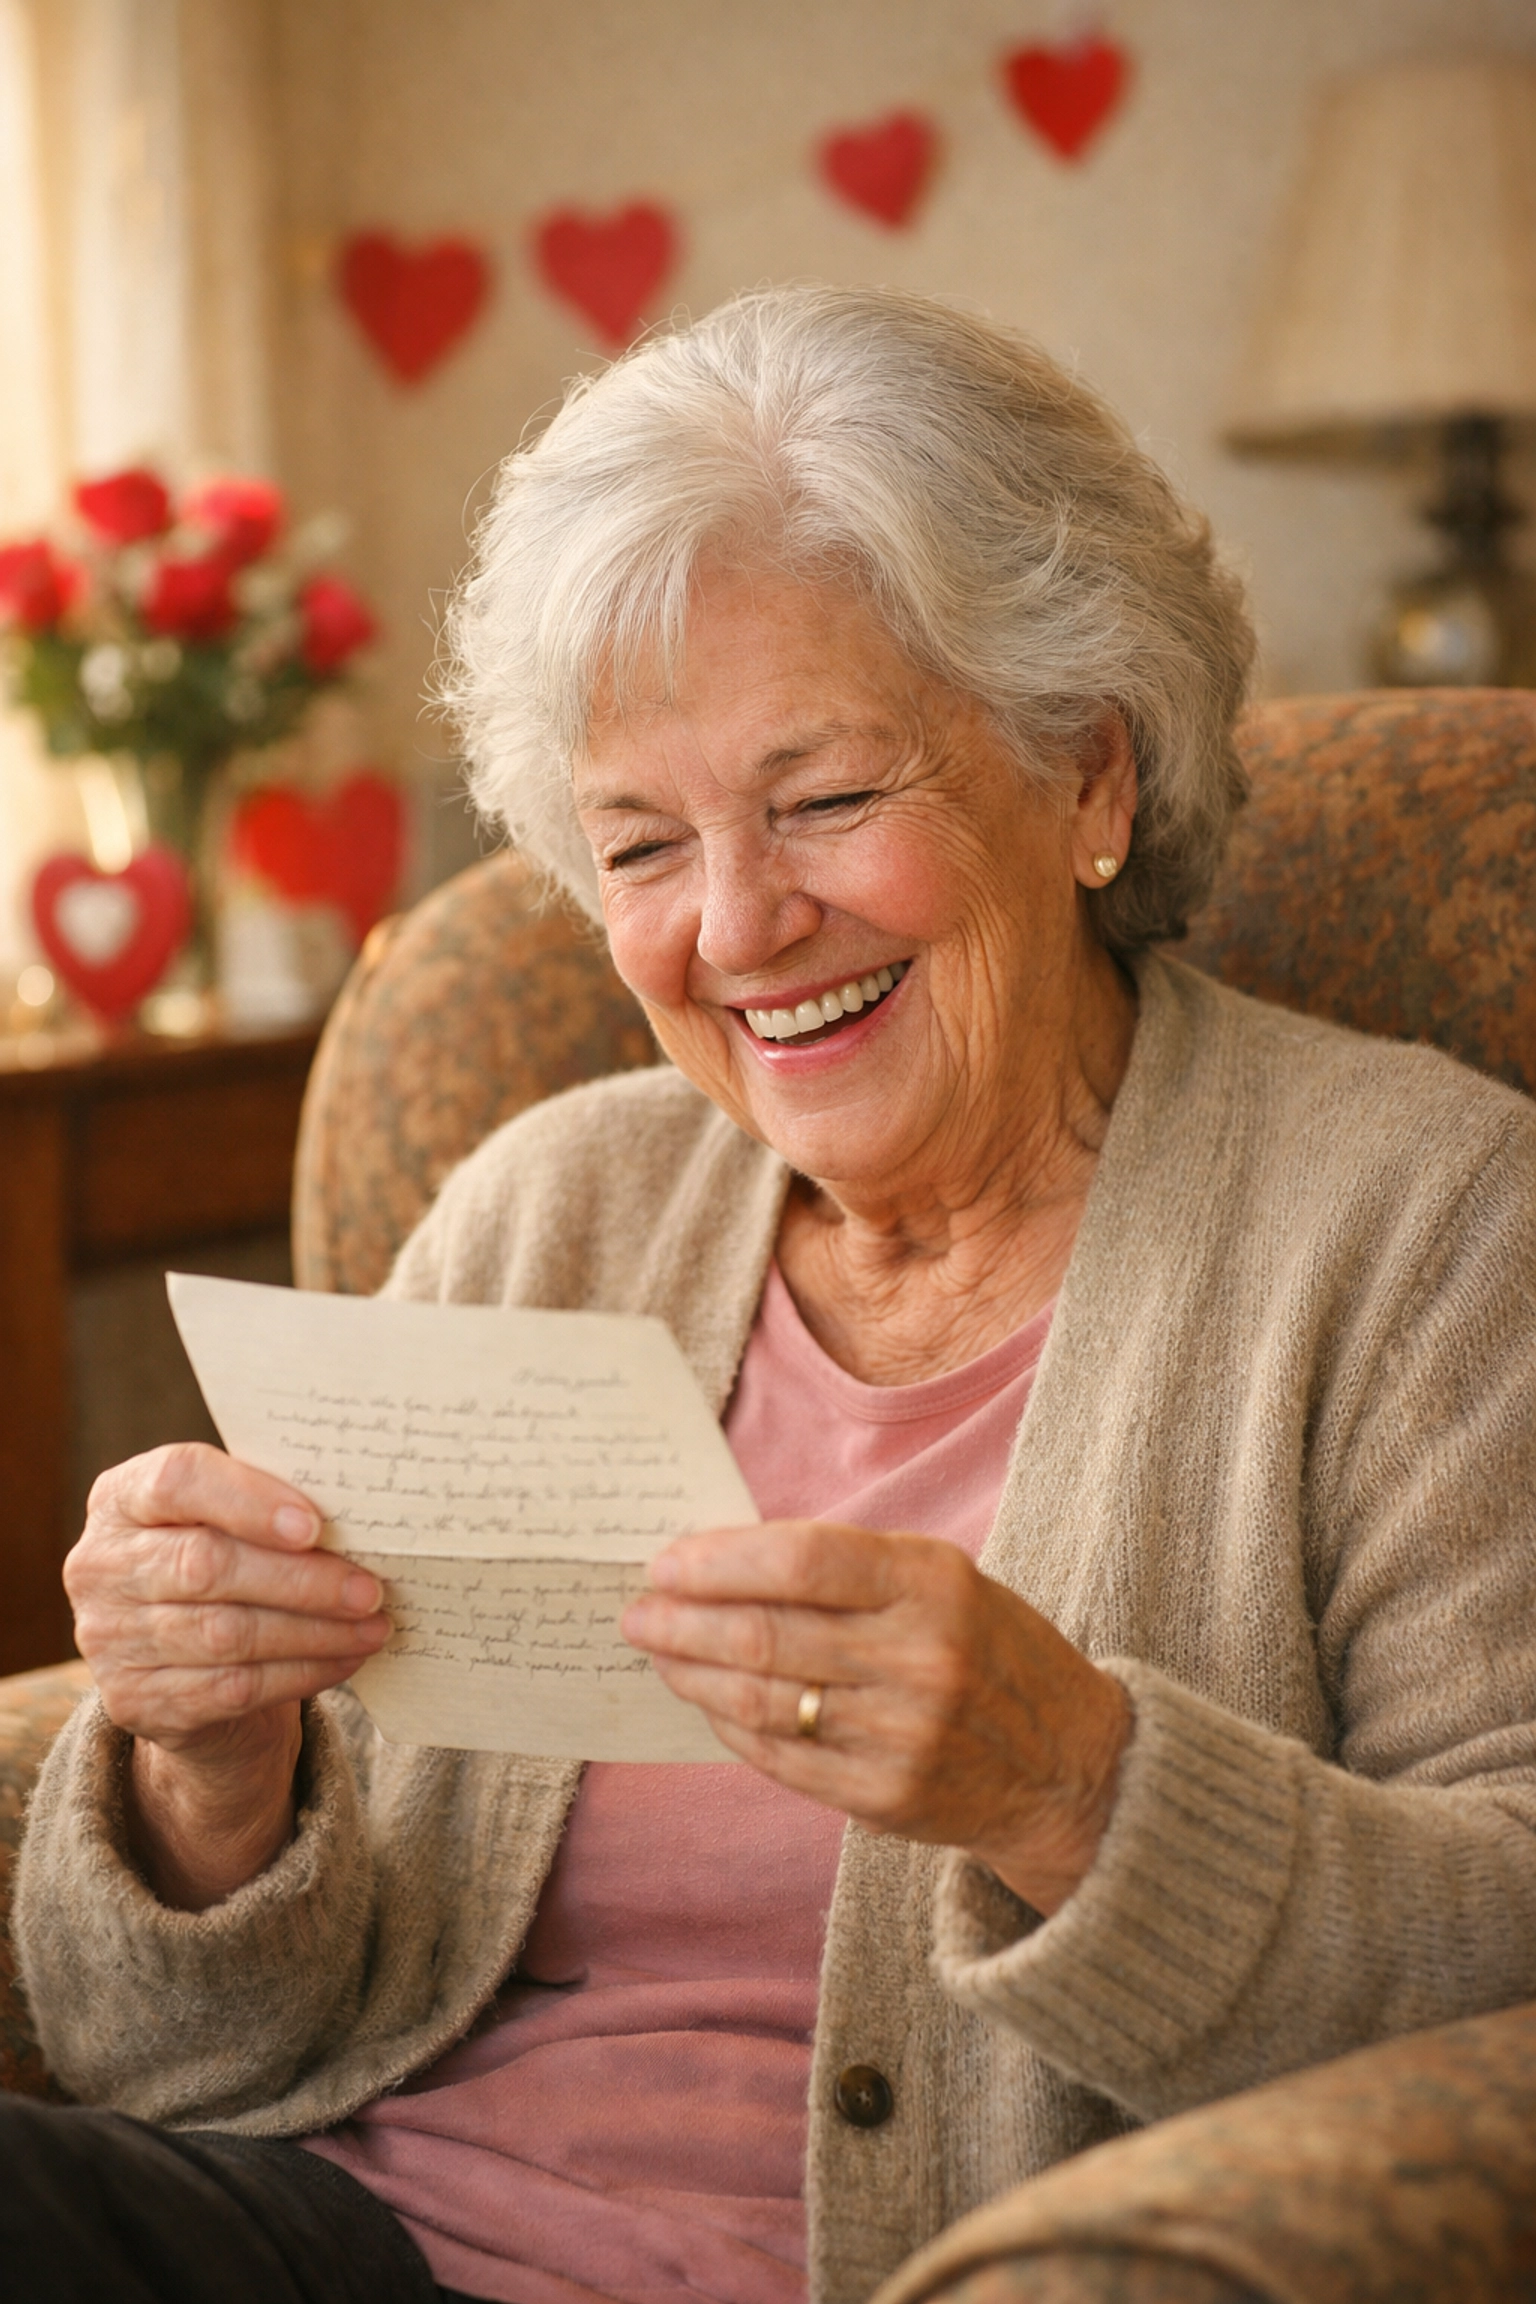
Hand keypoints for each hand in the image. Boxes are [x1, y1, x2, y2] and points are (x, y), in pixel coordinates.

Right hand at [64, 1441, 390, 1908]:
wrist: (182, 1662)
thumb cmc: (223, 1562)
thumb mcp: (229, 1522)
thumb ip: (269, 1507)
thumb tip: (361, 1514)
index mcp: (121, 1497)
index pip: (176, 1480)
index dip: (247, 1500)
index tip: (314, 1524)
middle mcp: (100, 1565)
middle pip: (207, 1566)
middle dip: (301, 1579)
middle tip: (370, 1589)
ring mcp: (109, 1639)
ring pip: (226, 1634)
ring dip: (313, 1632)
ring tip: (373, 1626)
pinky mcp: (134, 1701)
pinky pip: (231, 1687)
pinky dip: (300, 1672)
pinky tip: (346, 1659)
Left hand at [622, 1521, 1130, 1914]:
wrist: (1069, 1761)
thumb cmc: (989, 1648)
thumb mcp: (940, 1579)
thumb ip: (845, 1568)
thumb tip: (723, 1561)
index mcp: (932, 1583)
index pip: (799, 1561)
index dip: (718, 1561)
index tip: (666, 1561)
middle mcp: (918, 1658)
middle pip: (764, 1635)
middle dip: (682, 1621)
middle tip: (637, 1611)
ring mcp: (900, 1735)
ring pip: (759, 1700)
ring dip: (692, 1674)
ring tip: (659, 1653)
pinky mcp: (882, 1797)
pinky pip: (778, 1758)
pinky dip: (730, 1726)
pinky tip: (708, 1703)